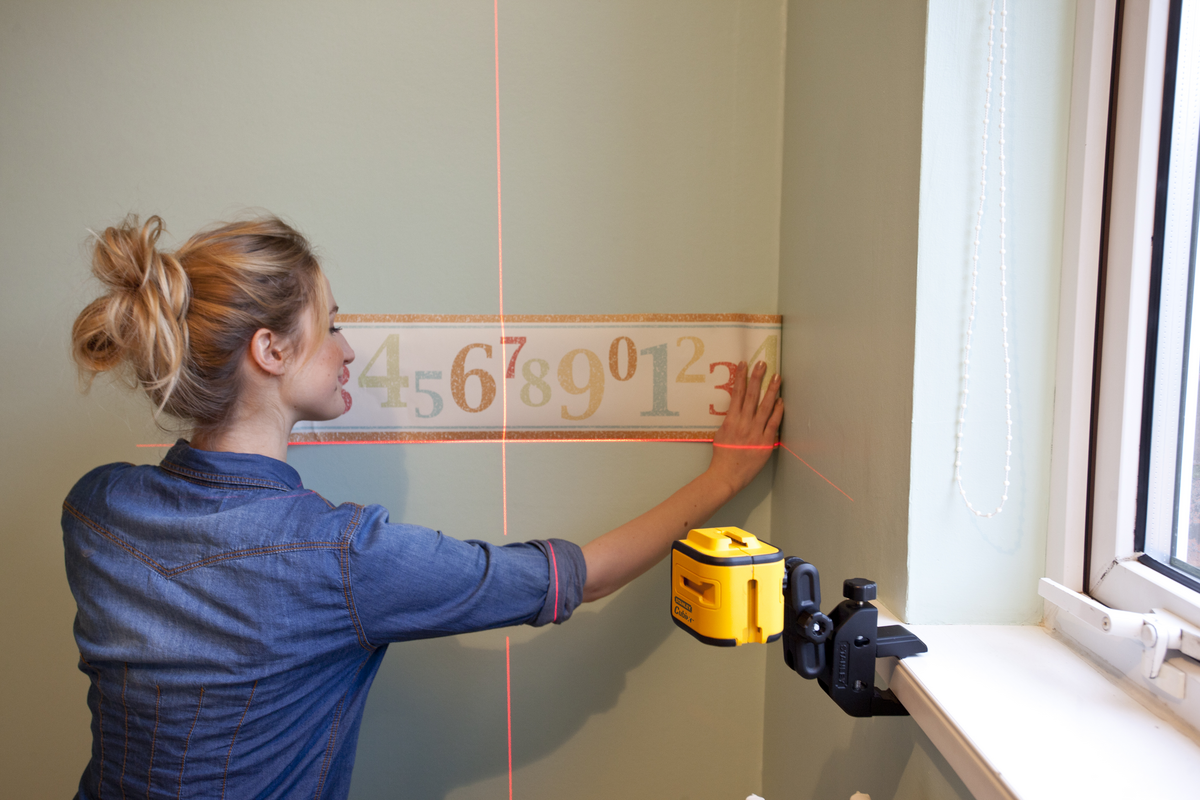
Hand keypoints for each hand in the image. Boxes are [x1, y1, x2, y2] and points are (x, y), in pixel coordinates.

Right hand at [708, 361, 782, 495]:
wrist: (726, 476)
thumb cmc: (722, 458)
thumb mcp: (721, 435)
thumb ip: (730, 422)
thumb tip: (737, 411)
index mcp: (730, 421)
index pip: (736, 394)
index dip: (740, 377)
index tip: (743, 364)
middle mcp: (743, 423)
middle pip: (751, 395)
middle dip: (757, 377)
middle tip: (762, 363)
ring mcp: (755, 432)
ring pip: (765, 406)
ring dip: (771, 390)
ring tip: (776, 377)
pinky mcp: (765, 442)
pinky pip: (773, 423)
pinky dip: (778, 411)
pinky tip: (781, 401)